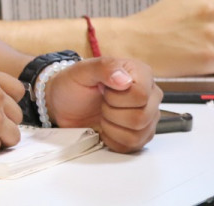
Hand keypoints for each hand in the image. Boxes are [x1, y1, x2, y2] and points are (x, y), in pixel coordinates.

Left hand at [45, 57, 160, 152]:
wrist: (63, 105)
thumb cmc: (73, 85)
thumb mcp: (81, 71)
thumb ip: (103, 68)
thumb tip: (124, 79)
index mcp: (141, 73)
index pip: (141, 95)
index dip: (117, 97)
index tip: (103, 89)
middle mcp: (150, 95)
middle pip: (141, 116)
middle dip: (111, 112)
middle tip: (101, 103)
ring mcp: (149, 117)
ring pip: (138, 133)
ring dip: (111, 126)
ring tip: (103, 113)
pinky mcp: (142, 135)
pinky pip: (133, 145)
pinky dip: (113, 138)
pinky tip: (105, 126)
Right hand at [102, 0, 213, 76]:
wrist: (130, 43)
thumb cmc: (149, 26)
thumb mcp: (179, 5)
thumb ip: (204, 9)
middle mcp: (212, 10)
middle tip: (199, 42)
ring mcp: (213, 33)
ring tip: (195, 53)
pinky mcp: (210, 57)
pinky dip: (212, 68)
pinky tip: (195, 64)